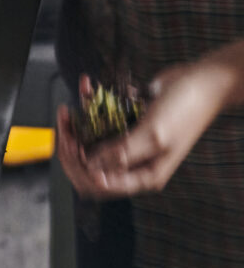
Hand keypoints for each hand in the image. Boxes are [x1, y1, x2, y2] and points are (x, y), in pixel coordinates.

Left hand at [60, 53, 243, 197]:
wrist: (201, 81)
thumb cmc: (185, 110)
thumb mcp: (153, 135)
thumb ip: (121, 153)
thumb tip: (90, 167)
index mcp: (145, 176)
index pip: (100, 186)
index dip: (80, 169)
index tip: (74, 144)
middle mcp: (135, 164)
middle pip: (89, 169)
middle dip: (71, 149)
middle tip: (66, 126)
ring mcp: (129, 144)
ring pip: (89, 145)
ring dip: (74, 128)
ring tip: (68, 110)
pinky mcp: (124, 124)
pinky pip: (97, 121)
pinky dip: (88, 106)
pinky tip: (86, 88)